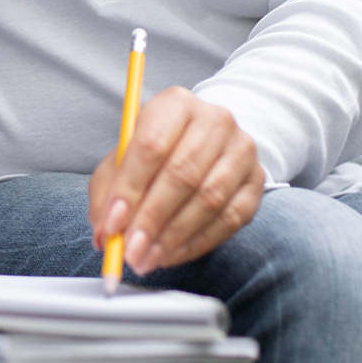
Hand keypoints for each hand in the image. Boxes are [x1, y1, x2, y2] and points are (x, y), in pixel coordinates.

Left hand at [87, 88, 264, 276]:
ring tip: (146, 258)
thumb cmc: (157, 150)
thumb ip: (109, 192)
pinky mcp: (256, 181)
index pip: (151, 145)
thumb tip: (105, 233)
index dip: (129, 188)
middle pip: (182, 174)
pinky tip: (172, 254)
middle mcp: (214, 120)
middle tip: (130, 251)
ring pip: (208, 199)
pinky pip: (229, 219)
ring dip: (173, 236)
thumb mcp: (123, 159)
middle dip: (151, 219)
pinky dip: (197, 243)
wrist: (206, 141)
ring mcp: (241, 150)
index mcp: (176, 104)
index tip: (112, 223)